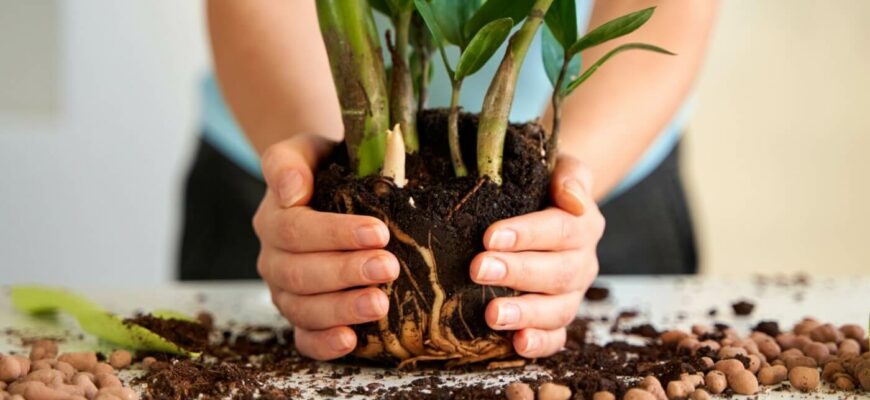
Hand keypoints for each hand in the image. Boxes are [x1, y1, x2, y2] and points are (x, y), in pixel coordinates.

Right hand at [253, 135, 399, 360]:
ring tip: (379, 304)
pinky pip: (303, 338)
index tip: (378, 231)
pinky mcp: (301, 317)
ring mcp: (285, 291)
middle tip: (387, 267)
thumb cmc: (324, 167)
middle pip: (300, 273)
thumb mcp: (306, 149)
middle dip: (346, 273)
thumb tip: (290, 191)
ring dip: (341, 310)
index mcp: (273, 218)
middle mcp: (273, 258)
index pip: (297, 230)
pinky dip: (323, 344)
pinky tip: (350, 341)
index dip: (335, 234)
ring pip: (302, 309)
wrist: (326, 184)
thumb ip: (288, 162)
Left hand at [469, 155, 604, 357]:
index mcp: (583, 224)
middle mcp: (581, 262)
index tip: (490, 236)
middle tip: (478, 269)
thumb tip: (571, 198)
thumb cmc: (541, 185)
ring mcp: (571, 294)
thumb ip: (570, 176)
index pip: (560, 229)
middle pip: (557, 272)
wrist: (543, 203)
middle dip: (517, 273)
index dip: (527, 234)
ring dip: (525, 313)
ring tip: (493, 314)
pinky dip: (540, 344)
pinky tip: (517, 343)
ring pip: (557, 309)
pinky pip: (556, 338)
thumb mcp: (559, 166)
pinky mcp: (557, 319)